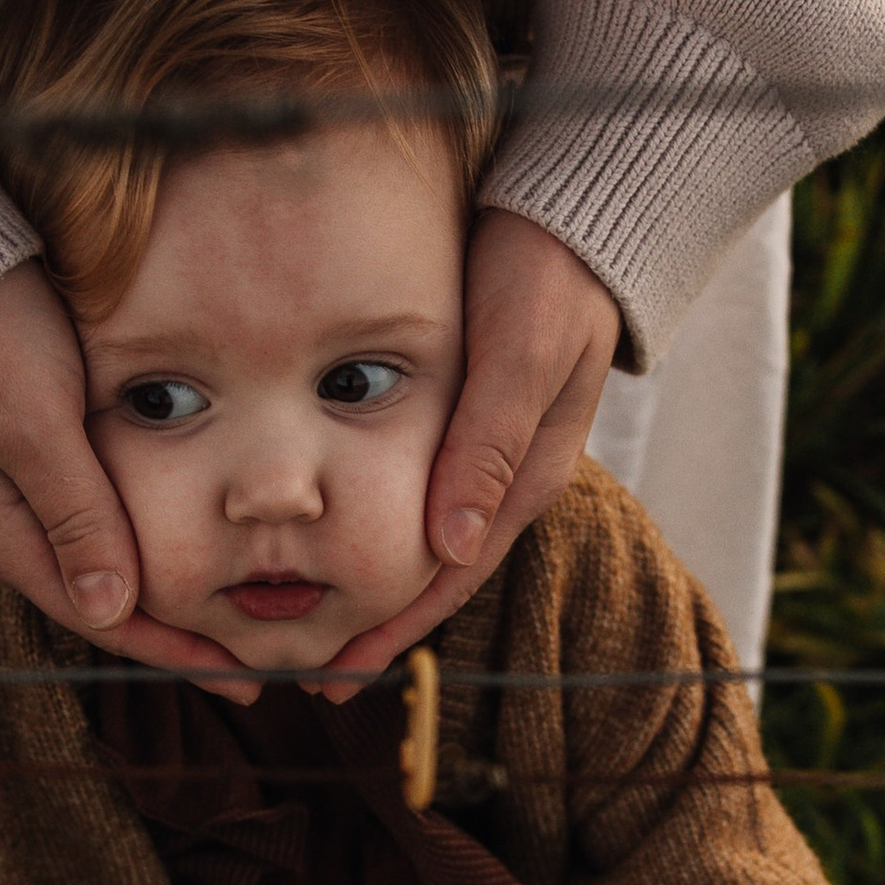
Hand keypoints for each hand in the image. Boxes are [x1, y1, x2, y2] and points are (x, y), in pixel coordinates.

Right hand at [0, 263, 250, 685]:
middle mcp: (11, 529)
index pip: (105, 617)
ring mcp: (21, 496)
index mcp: (6, 536)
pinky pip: (101, 525)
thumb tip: (111, 610)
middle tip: (256, 666)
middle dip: (180, 636)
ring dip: (167, 597)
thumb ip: (75, 513)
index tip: (243, 677)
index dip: (176, 652)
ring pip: (109, 567)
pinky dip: (150, 546)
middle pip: (109, 604)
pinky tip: (188, 548)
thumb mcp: (34, 423)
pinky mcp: (37, 458)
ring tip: (235, 619)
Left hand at [318, 210, 618, 684]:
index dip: (394, 629)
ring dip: (373, 580)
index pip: (449, 576)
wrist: (573, 211)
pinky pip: (417, 488)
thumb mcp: (520, 353)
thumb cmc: (546, 273)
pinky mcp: (466, 412)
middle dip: (375, 622)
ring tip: (314, 620)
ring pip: (423, 534)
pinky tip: (342, 534)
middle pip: (433, 569)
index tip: (338, 673)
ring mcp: (488, 445)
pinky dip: (379, 523)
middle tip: (310, 673)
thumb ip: (490, 444)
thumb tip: (453, 545)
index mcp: (525, 475)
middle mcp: (506, 473)